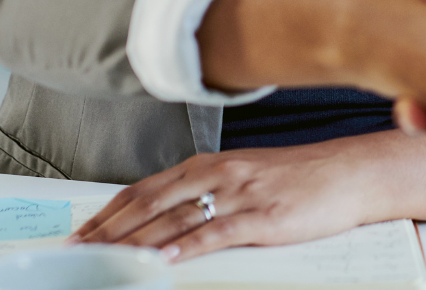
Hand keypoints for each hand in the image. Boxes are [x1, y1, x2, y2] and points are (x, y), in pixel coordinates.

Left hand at [69, 140, 375, 259]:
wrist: (349, 173)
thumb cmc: (299, 178)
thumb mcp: (243, 177)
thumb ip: (204, 192)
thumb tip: (166, 221)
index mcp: (207, 164)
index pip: (142, 190)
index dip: (106, 214)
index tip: (80, 234)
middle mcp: (215, 174)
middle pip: (147, 205)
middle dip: (107, 231)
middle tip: (77, 252)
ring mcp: (238, 194)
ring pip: (173, 220)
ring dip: (133, 243)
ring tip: (104, 260)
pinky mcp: (261, 216)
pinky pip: (216, 233)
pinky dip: (186, 248)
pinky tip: (164, 260)